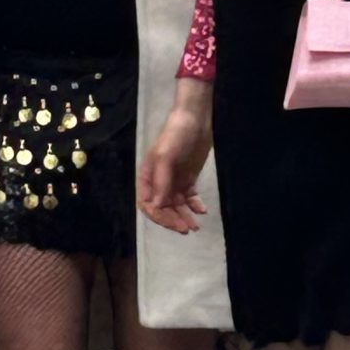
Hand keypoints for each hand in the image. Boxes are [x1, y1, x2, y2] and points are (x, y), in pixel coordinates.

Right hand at [139, 83, 212, 233]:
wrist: (195, 120)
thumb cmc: (175, 135)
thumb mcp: (165, 156)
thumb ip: (161, 181)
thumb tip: (157, 206)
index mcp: (147, 176)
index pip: (147, 203)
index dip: (158, 216)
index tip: (173, 223)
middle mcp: (158, 181)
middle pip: (162, 208)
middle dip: (173, 220)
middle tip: (187, 229)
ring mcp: (174, 181)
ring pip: (176, 206)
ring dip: (184, 216)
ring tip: (196, 226)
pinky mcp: (188, 179)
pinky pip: (189, 198)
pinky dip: (194, 206)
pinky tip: (202, 210)